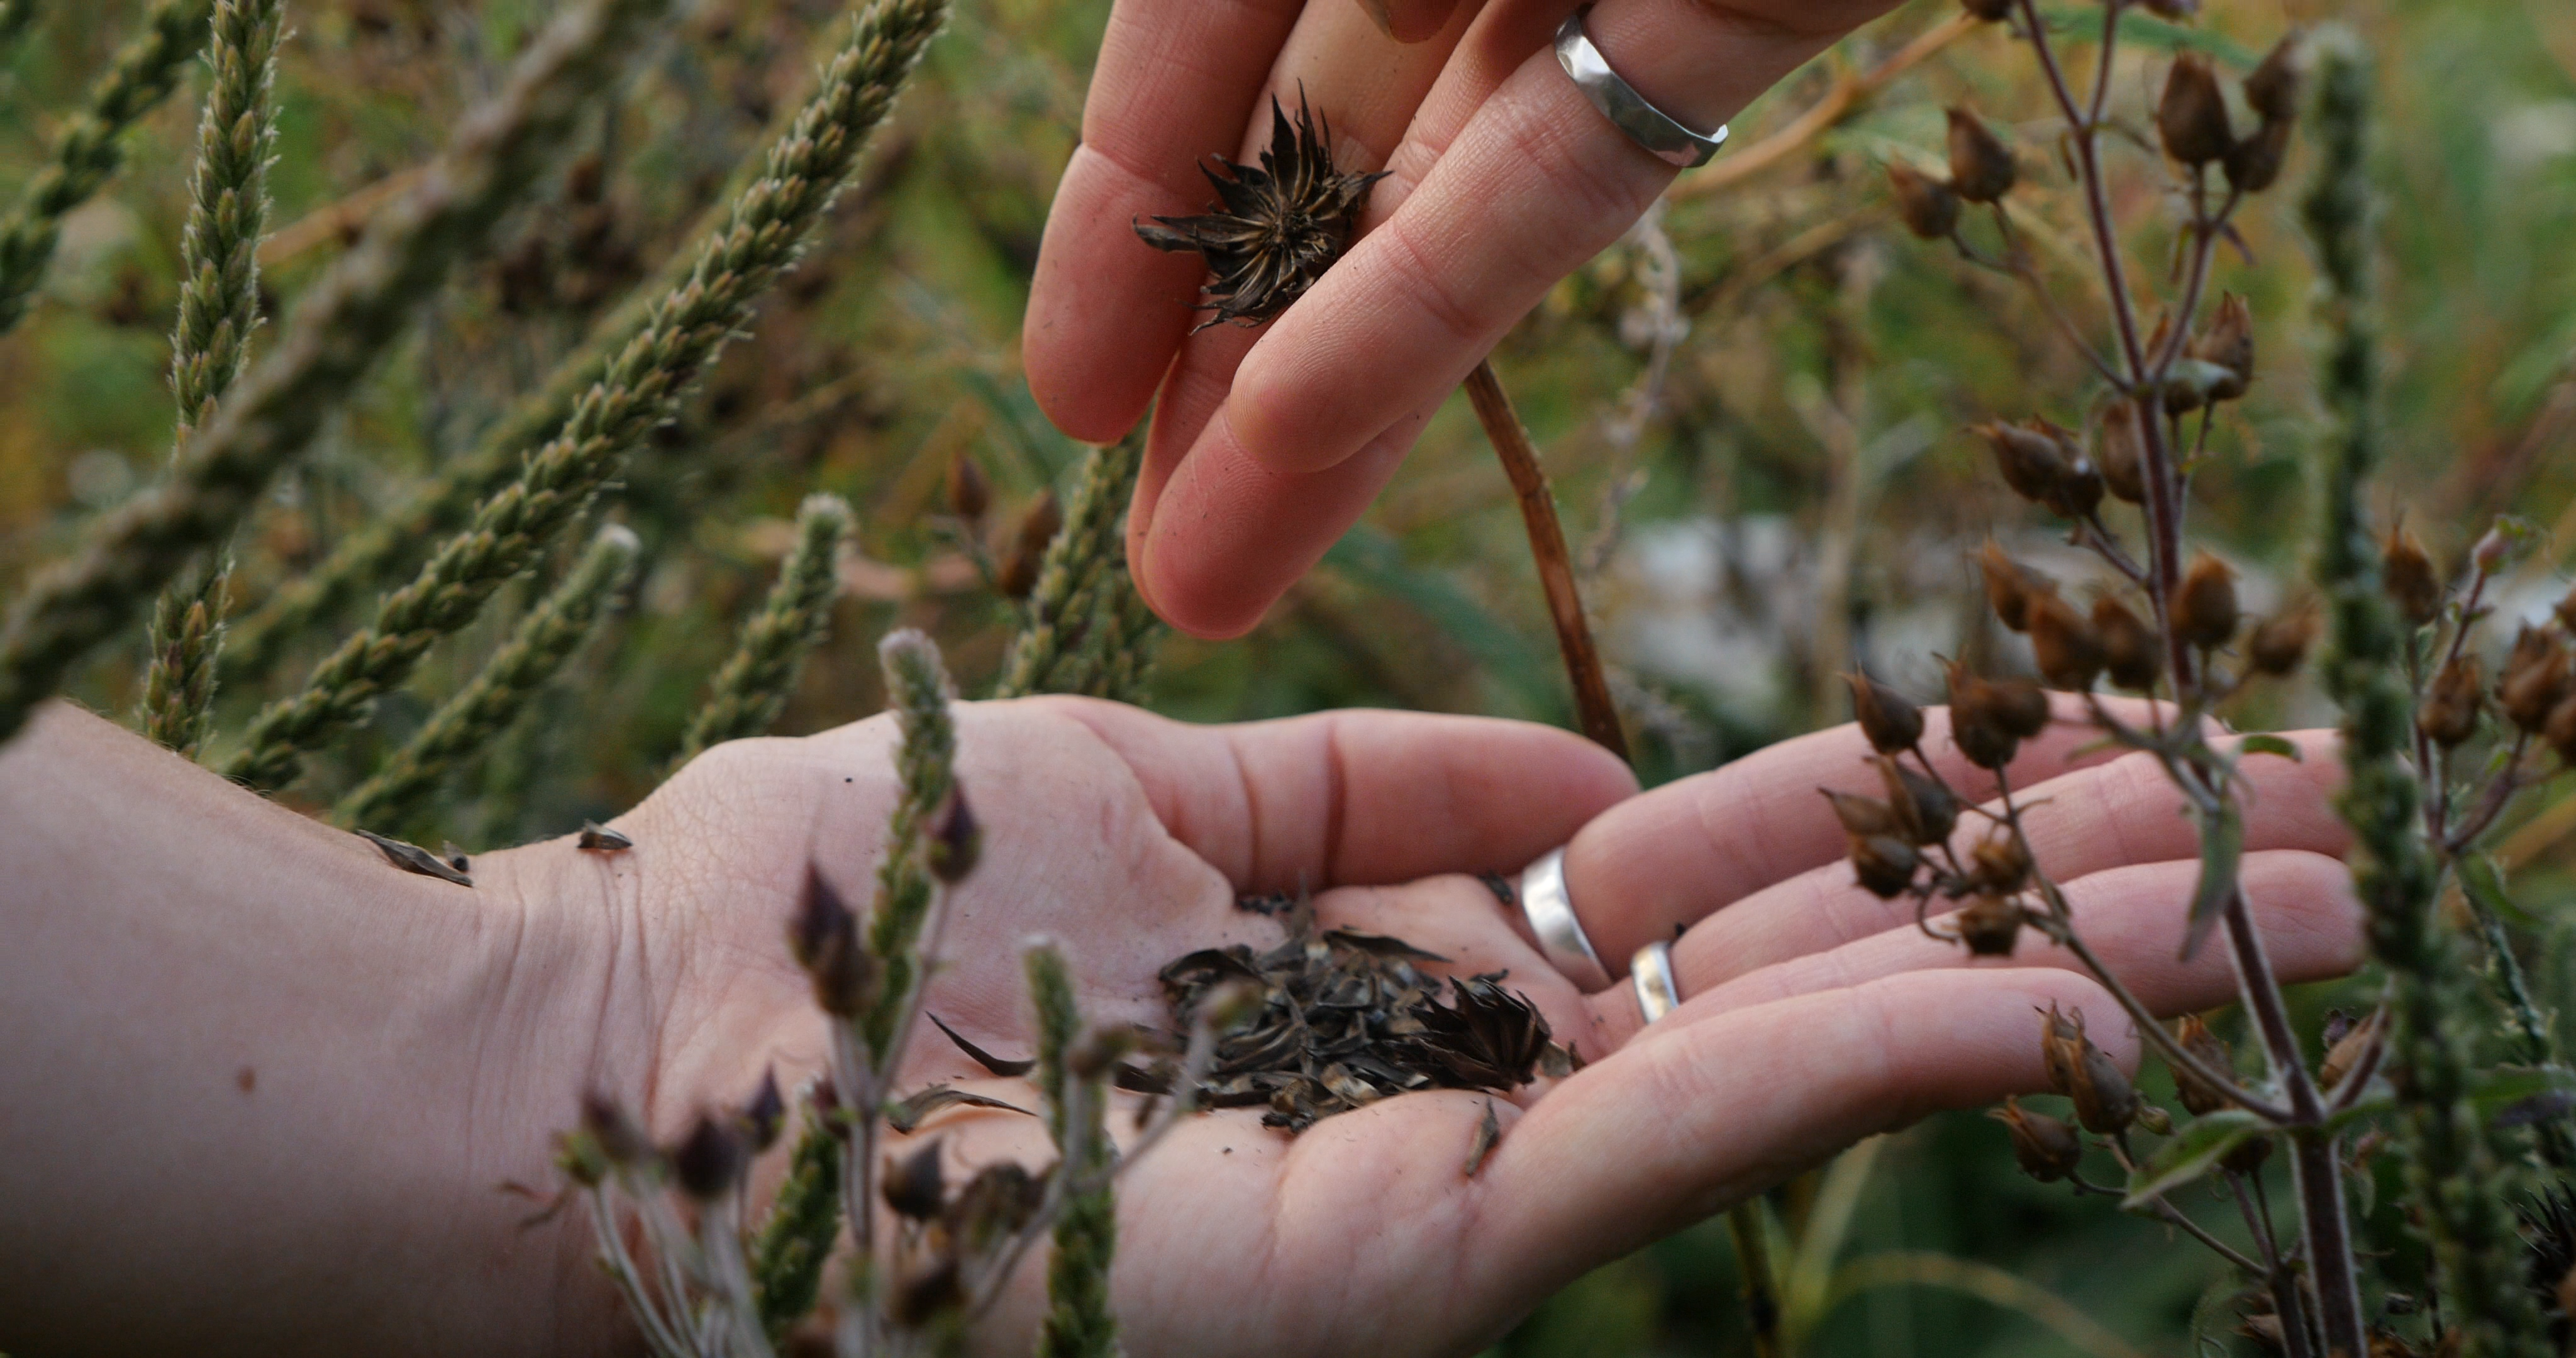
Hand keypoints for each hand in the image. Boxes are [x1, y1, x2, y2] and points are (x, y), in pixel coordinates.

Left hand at [579, 695, 2355, 1355]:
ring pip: (1807, 1066)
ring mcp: (1450, 1192)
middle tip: (2326, 826)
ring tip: (2311, 900)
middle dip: (2075, 895)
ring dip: (2061, 974)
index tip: (2101, 738)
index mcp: (1408, 982)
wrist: (630, 1063)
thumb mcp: (1141, 798)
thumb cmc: (843, 912)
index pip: (1727, 886)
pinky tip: (2053, 1000)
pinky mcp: (1403, 1260)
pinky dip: (1862, 1072)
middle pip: (1825, 971)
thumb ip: (1358, 793)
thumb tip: (1569, 777)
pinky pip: (1672, 1145)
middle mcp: (1465, 1094)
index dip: (1926, 816)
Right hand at [1024, 0, 1910, 638]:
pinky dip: (1447, 289)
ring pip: (1436, 184)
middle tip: (1150, 555)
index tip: (1070, 401)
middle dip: (1220, 353)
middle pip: (1315, 135)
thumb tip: (1186, 75)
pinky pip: (1576, 154)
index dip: (1125, 208)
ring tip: (1210, 579)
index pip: (1201, 17)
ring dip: (1323, 387)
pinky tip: (1313, 439)